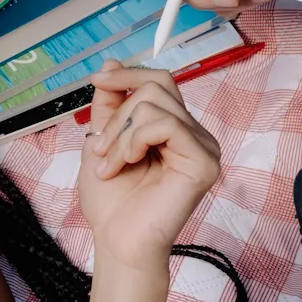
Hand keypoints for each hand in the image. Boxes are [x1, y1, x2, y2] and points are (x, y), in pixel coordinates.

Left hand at [78, 62, 221, 273]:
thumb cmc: (111, 199)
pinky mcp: (205, 162)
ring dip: (120, 133)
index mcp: (172, 128)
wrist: (116, 238)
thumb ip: (109, 103)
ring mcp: (203, 147)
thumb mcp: (101, 139)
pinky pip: (168, 125)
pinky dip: (136, 139)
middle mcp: (193, 134)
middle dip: (116, 114)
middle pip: (156, 86)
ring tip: (111, 164)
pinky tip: (129, 162)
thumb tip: (112, 63)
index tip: (96, 79)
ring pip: (156, 103)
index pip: (158, 81)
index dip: (126, 75)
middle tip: (101, 150)